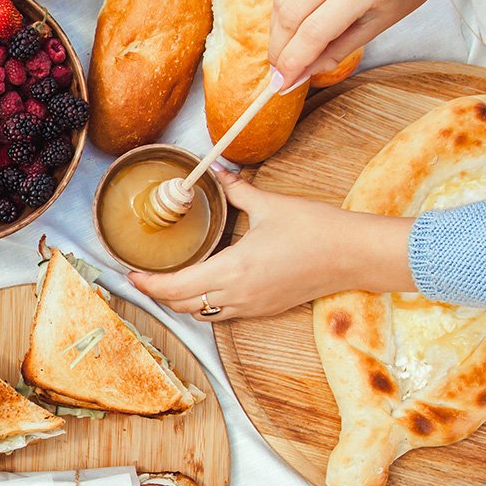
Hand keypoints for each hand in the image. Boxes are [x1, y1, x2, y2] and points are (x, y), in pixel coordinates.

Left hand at [129, 168, 414, 318]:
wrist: (354, 255)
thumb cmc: (317, 230)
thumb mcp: (270, 204)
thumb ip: (237, 190)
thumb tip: (216, 170)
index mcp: (233, 270)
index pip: (175, 287)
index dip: (148, 283)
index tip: (130, 273)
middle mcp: (238, 295)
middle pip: (181, 305)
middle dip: (157, 293)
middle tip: (143, 275)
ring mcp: (251, 307)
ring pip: (201, 313)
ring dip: (180, 300)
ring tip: (168, 280)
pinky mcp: (265, 309)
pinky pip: (222, 314)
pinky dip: (203, 304)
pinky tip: (203, 285)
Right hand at [270, 0, 485, 84]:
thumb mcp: (381, 23)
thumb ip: (338, 50)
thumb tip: (301, 73)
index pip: (315, 31)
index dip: (293, 62)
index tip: (282, 84)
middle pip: (290, 14)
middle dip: (279, 49)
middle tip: (279, 71)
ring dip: (278, 30)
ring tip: (286, 49)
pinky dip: (287, 6)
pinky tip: (297, 20)